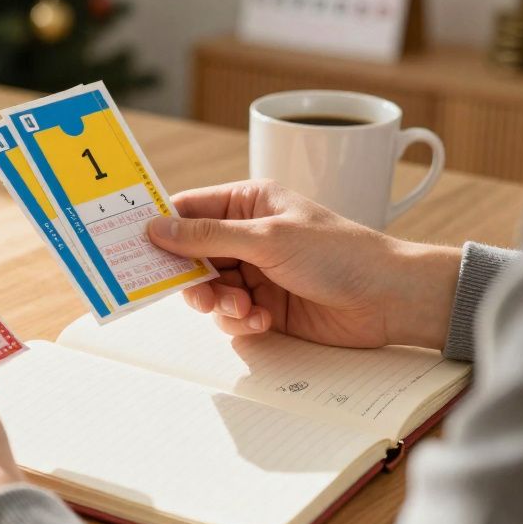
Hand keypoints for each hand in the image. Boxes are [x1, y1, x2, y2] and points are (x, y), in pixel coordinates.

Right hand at [147, 180, 461, 349]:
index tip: (135, 246)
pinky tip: (262, 319)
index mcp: (248, 203)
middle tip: (200, 292)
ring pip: (208, 289)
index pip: (189, 209)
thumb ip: (207, 235)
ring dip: (219, 302)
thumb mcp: (267, 238)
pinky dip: (239, 320)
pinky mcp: (265, 305)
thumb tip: (156, 229)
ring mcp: (256, 272)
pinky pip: (230, 315)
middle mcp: (247, 235)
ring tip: (242, 307)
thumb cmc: (338, 254)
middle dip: (192, 277)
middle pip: (191, 255)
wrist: (387, 299)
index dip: (161, 227)